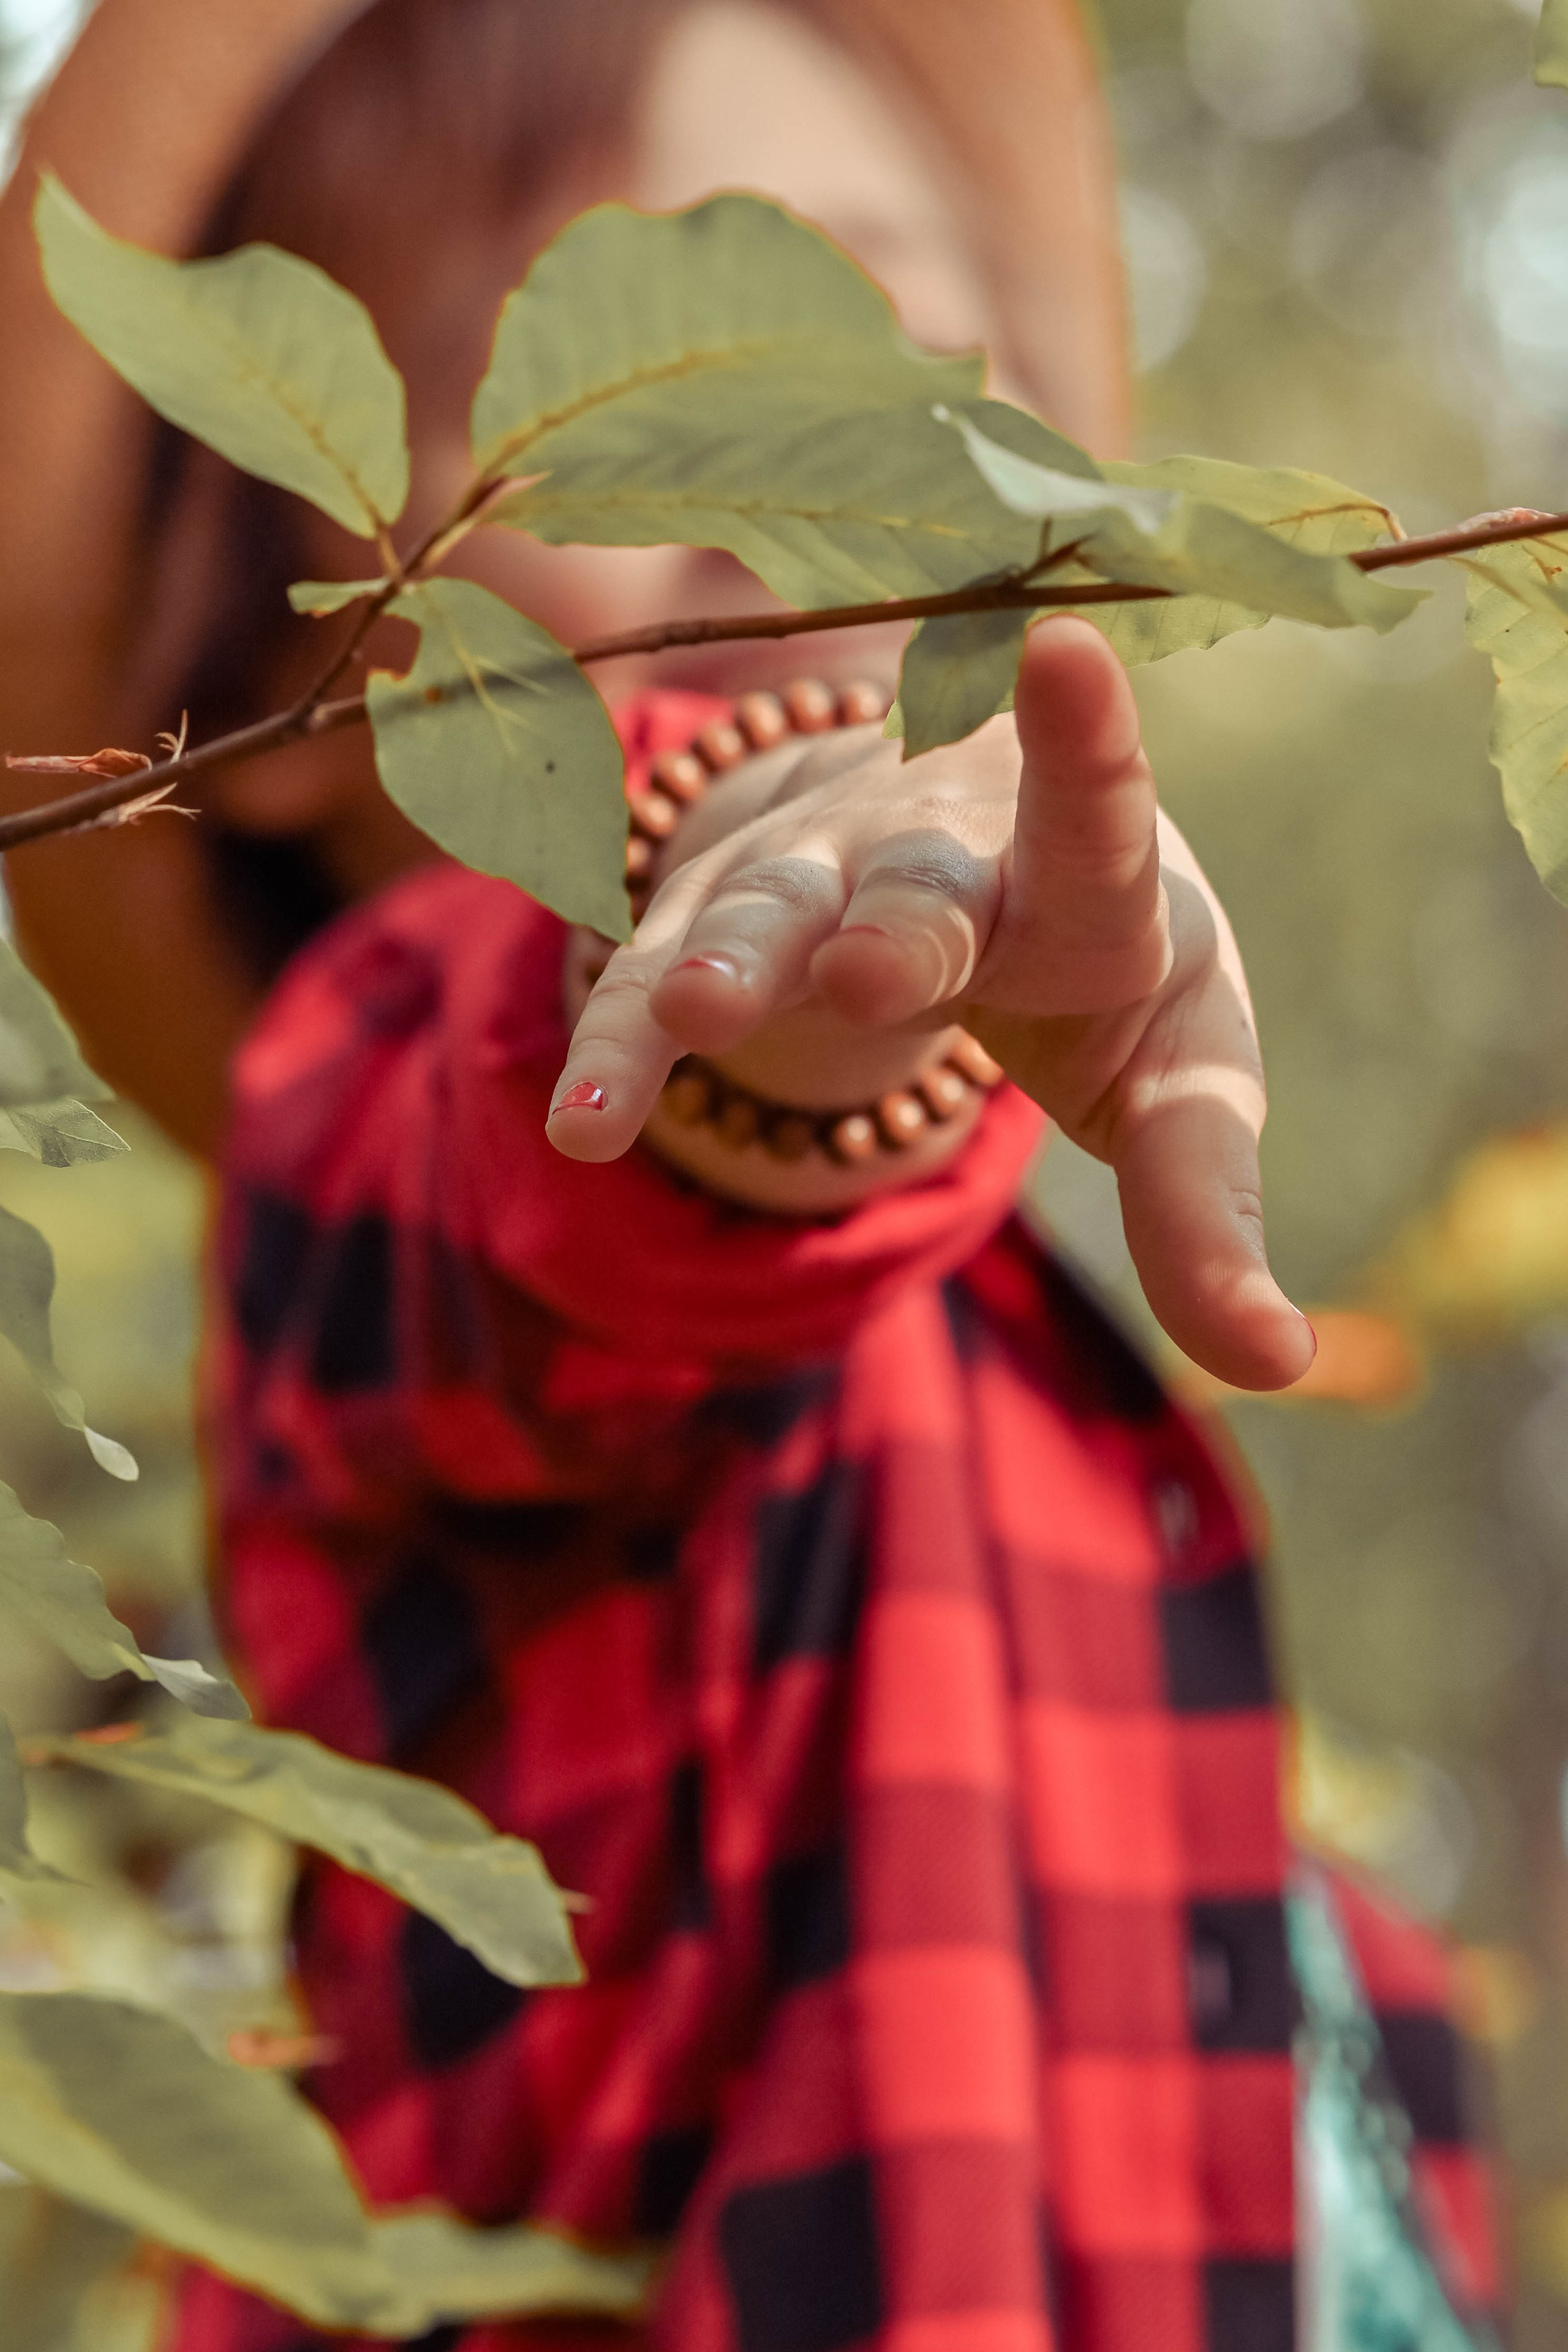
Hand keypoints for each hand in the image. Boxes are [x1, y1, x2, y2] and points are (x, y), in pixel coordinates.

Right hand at [549, 620, 1315, 1393]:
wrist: (966, 844)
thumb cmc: (1102, 977)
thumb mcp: (1175, 1075)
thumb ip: (1203, 1206)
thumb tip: (1278, 1362)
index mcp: (1091, 882)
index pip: (1098, 820)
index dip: (1089, 747)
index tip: (1068, 648)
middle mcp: (947, 851)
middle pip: (919, 887)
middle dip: (896, 928)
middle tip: (876, 971)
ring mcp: (816, 872)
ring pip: (766, 909)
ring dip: (733, 962)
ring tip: (697, 1016)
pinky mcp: (714, 914)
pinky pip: (651, 979)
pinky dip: (619, 1044)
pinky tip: (584, 1125)